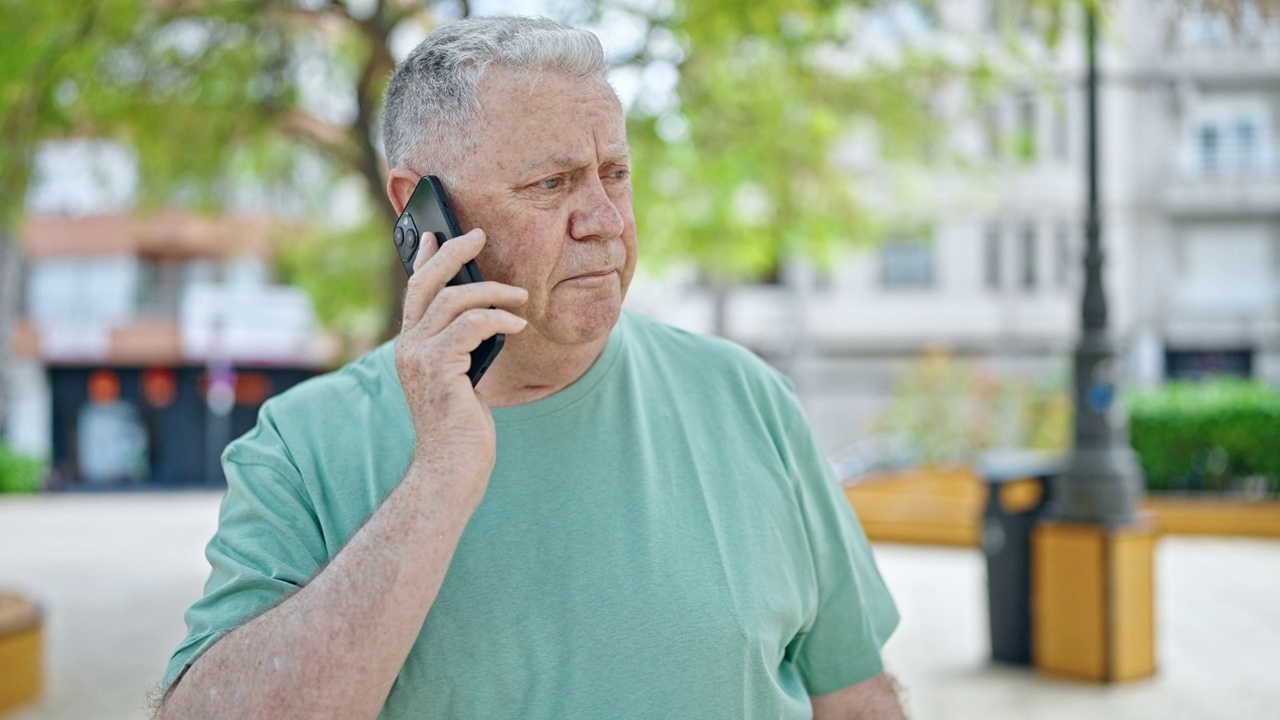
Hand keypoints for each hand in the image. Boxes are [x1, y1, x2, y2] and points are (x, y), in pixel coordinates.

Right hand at [394, 228, 527, 510]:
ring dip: (493, 292)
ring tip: (520, 298)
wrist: (451, 467)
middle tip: (479, 235)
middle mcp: (408, 347)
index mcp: (410, 346)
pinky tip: (518, 324)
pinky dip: (499, 318)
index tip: (438, 234)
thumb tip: (485, 314)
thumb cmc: (461, 427)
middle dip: (454, 252)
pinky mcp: (439, 367)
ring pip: (454, 300)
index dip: (426, 258)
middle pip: (427, 282)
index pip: (415, 290)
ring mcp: (419, 356)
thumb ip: (461, 347)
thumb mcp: (461, 378)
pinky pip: (473, 324)